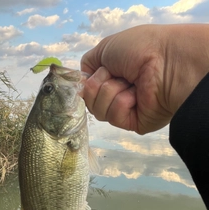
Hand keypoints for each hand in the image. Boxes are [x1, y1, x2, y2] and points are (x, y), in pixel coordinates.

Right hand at [81, 24, 208, 133]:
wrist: (165, 61)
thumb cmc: (139, 49)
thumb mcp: (106, 47)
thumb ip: (89, 63)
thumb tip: (83, 79)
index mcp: (111, 77)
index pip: (87, 89)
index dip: (86, 83)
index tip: (92, 74)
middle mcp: (116, 94)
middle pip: (90, 101)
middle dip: (99, 84)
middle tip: (118, 74)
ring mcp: (124, 110)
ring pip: (99, 111)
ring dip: (111, 92)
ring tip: (130, 83)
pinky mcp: (132, 123)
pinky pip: (113, 117)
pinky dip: (121, 103)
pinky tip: (136, 95)